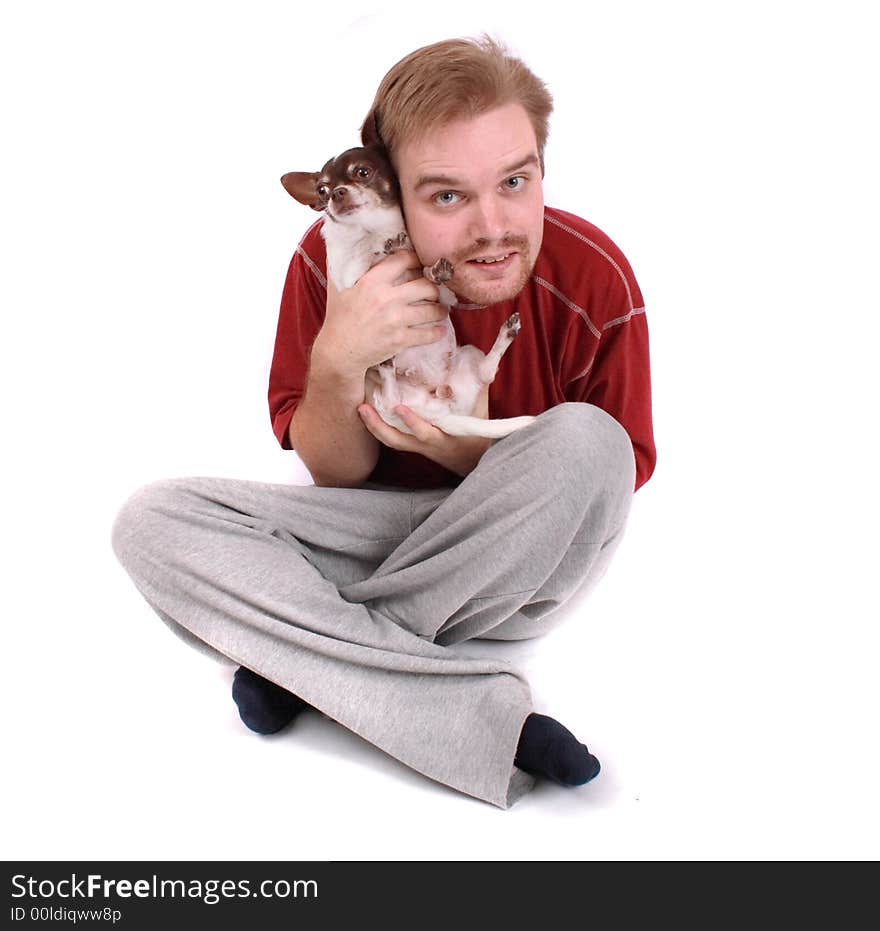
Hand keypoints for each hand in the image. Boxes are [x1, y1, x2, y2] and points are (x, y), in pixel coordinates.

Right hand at [314, 252, 449, 379]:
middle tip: (435, 291)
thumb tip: (343, 241)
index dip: (416, 260)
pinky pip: (428, 334)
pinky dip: (437, 332)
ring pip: (432, 310)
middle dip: (434, 288)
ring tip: (442, 310)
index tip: (420, 264)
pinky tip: (440, 330)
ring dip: (440, 310)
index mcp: (372, 281)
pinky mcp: (400, 340)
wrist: (338, 351)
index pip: (404, 260)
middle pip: (425, 285)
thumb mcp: (337, 286)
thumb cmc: (338, 317)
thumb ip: (344, 264)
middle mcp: (387, 298)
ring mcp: (396, 320)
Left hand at [357, 386, 492, 477]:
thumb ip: (480, 387)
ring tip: (360, 408)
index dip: (413, 423)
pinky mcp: (411, 444)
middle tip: (363, 408)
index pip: (425, 434)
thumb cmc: (477, 433)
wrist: (474, 460)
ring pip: (391, 441)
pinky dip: (378, 427)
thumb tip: (485, 364)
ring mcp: (417, 446)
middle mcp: (426, 445)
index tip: (400, 408)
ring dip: (373, 426)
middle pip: (397, 441)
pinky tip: (368, 412)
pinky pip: (392, 438)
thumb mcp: (481, 412)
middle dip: (379, 426)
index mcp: (443, 438)